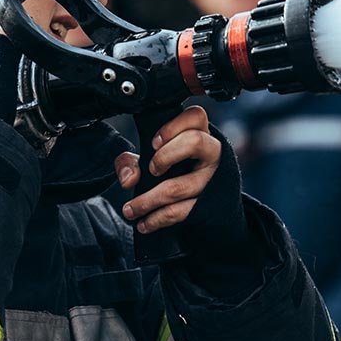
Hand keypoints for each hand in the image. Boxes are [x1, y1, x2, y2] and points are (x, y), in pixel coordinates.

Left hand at [115, 106, 221, 233]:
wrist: (205, 203)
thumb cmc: (174, 170)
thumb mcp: (151, 160)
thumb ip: (132, 162)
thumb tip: (128, 179)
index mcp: (200, 133)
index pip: (196, 116)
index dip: (174, 126)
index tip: (153, 143)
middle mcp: (211, 153)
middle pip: (195, 142)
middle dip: (166, 156)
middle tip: (151, 169)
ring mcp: (212, 178)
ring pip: (182, 186)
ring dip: (149, 200)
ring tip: (129, 211)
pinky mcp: (209, 204)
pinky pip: (182, 211)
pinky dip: (157, 219)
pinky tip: (144, 224)